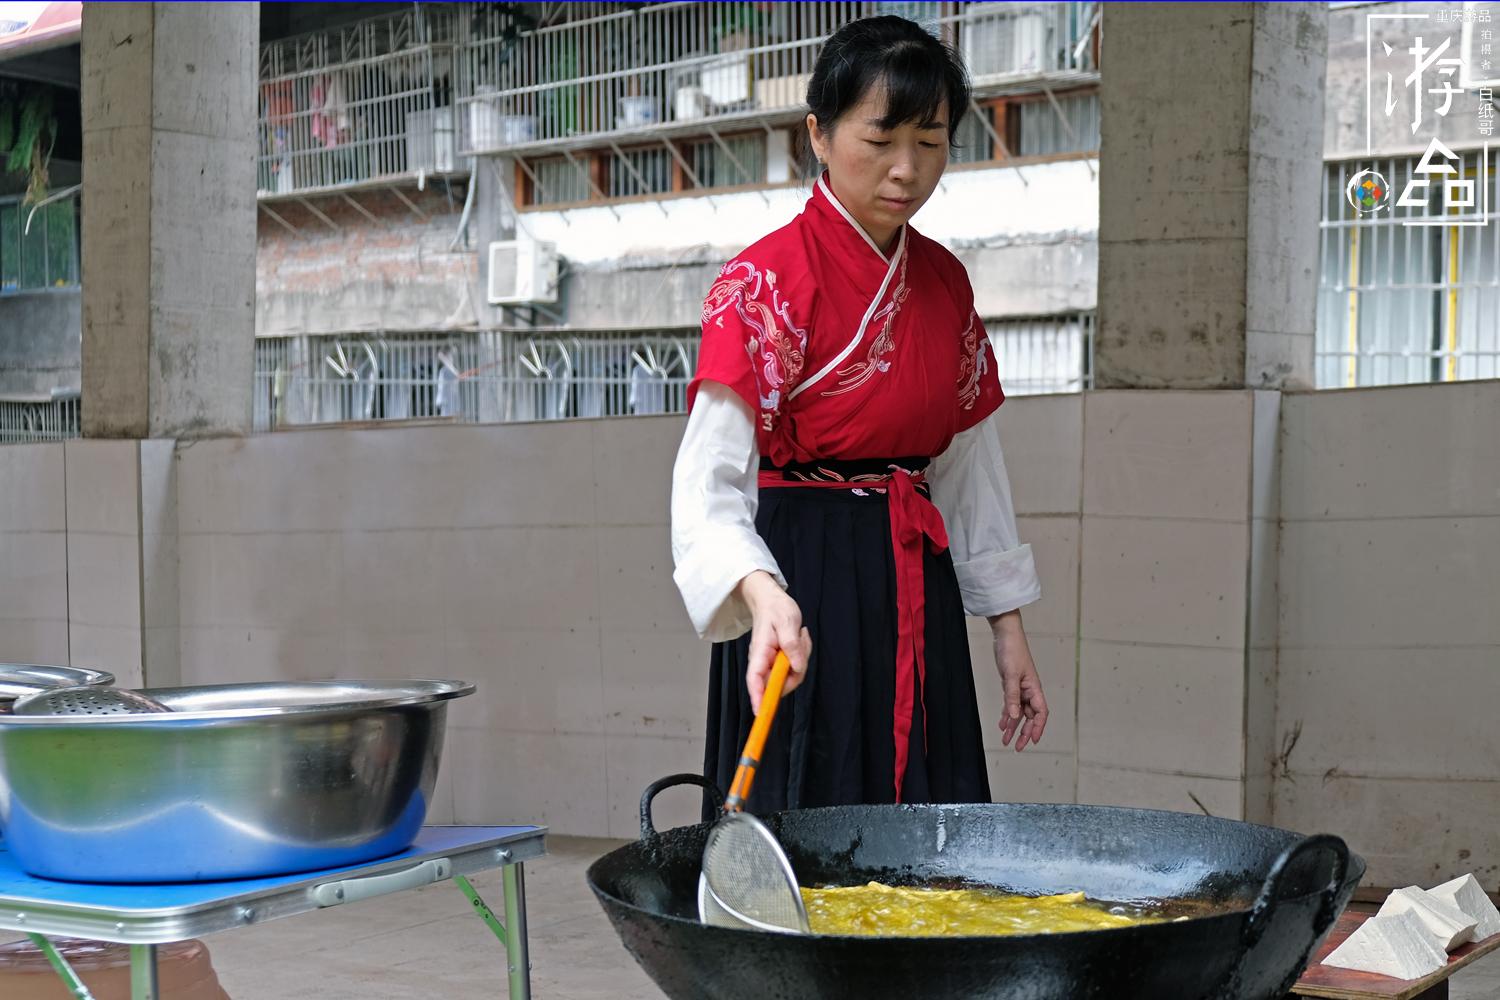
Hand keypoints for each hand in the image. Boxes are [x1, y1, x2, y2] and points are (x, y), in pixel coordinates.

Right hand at [738, 570, 811, 712]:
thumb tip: (796, 667)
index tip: (761, 714)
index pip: (755, 680)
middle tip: (801, 646)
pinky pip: (794, 667)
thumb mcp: (787, 623)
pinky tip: (800, 638)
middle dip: (796, 671)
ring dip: (801, 659)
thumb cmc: (776, 609)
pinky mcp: (778, 661)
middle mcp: (763, 662)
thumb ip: (792, 646)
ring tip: (800, 636)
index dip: (758, 698)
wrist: (770, 600)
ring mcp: (770, 663)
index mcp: (760, 653)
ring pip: (790, 676)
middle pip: (778, 683)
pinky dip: (802, 655)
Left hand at [990, 610, 1047, 750]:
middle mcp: (1029, 691)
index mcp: (1034, 689)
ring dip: (1014, 727)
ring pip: (1019, 713)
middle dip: (1025, 733)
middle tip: (1018, 747)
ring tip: (1005, 740)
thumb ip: (1012, 697)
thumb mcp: (1011, 676)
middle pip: (1030, 717)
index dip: (1038, 728)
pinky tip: (1002, 724)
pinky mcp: (1011, 685)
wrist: (1005, 636)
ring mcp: (1020, 688)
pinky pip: (1011, 705)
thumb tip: (1015, 717)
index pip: (1040, 713)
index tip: (1033, 741)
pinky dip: (1007, 715)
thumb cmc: (1012, 651)